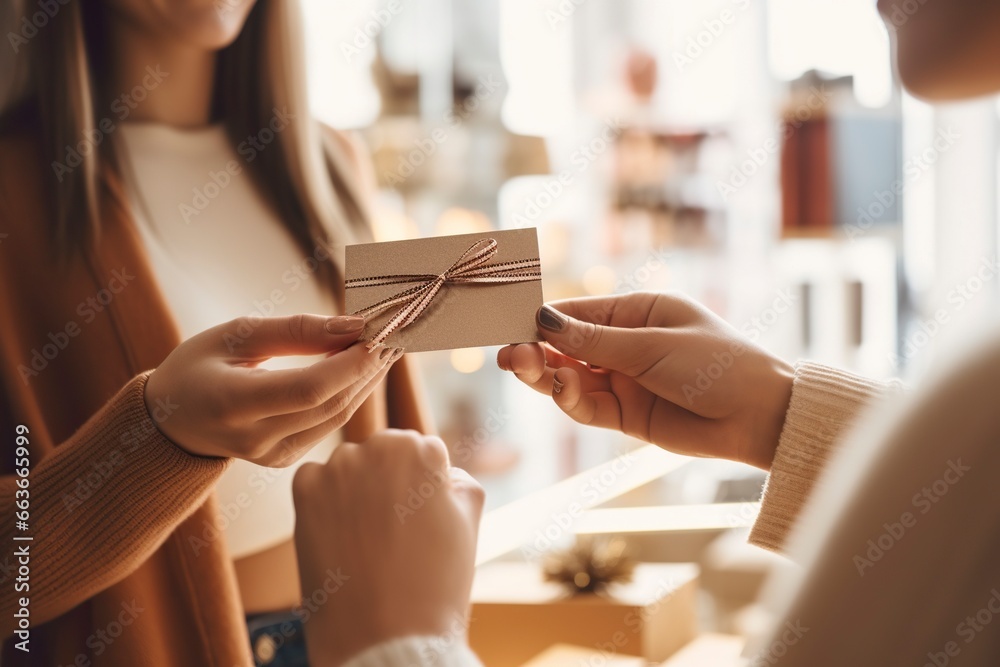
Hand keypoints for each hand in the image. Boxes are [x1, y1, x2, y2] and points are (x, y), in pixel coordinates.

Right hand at [145, 314, 403, 465]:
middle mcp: (254, 439)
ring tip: (388, 343)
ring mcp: (272, 456)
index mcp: (231, 404)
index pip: (307, 389)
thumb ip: (294, 331)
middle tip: (396, 330)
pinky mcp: (286, 460)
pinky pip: (329, 424)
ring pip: (337, 416)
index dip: (349, 364)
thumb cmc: (199, 367)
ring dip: (367, 379)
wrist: (172, 422)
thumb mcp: (235, 335)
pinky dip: (351, 393)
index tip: (379, 333)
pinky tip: (364, 367)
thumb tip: (352, 325)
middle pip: (330, 403)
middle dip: (368, 366)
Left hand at [292, 430, 483, 665]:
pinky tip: (338, 537)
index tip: (417, 521)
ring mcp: (339, 468)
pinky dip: (321, 503)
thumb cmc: (434, 586)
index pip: (420, 452)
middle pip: (382, 454)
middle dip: (385, 483)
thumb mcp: (468, 524)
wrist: (386, 640)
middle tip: (391, 532)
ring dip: (353, 491)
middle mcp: (379, 447)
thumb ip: (460, 483)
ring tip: (365, 541)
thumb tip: (443, 474)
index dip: (421, 489)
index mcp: (422, 450)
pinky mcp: (305, 492)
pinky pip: (312, 482)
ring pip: (347, 468)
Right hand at [497, 293, 793, 469]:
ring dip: (547, 375)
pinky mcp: (628, 417)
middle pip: (568, 347)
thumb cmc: (717, 364)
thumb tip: (543, 319)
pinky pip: (589, 407)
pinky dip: (571, 400)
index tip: (509, 322)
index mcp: (638, 312)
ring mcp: (625, 382)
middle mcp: (627, 345)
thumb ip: (594, 339)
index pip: (577, 312)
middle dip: (537, 350)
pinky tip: (561, 389)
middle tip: (508, 355)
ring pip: (572, 378)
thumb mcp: (651, 344)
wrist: (760, 418)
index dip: (542, 318)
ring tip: (524, 369)